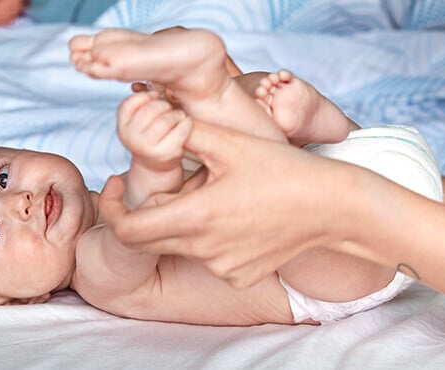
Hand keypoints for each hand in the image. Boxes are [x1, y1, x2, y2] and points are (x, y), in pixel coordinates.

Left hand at [99, 121, 366, 287]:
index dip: (110, 210)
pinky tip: (239, 216)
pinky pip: (209, 258)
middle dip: (147, 211)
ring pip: (181, 246)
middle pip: (149, 239)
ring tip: (219, 193)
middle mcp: (204, 251)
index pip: (127, 230)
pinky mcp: (240, 276)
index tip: (114, 185)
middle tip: (166, 183)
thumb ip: (183, 131)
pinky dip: (211, 238)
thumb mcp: (231, 142)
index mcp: (196, 217)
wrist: (334, 208)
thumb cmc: (285, 170)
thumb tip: (150, 116)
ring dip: (185, 221)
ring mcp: (223, 268)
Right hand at [117, 91, 191, 171]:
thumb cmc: (149, 136)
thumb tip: (155, 84)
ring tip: (178, 116)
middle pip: (151, 109)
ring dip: (177, 114)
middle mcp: (131, 138)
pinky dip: (186, 123)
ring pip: (167, 118)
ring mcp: (147, 147)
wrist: (155, 166)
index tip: (156, 96)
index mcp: (123, 127)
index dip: (146, 96)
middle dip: (164, 105)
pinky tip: (185, 124)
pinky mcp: (165, 153)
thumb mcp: (138, 121)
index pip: (130, 103)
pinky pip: (181, 129)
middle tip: (169, 108)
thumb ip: (142, 102)